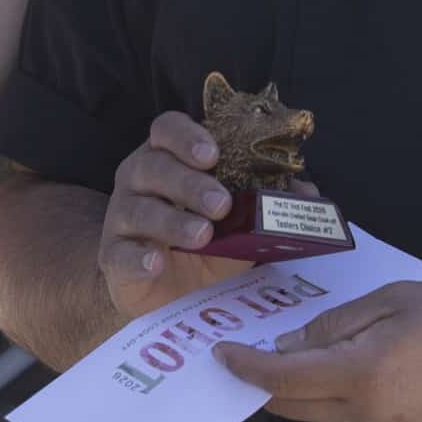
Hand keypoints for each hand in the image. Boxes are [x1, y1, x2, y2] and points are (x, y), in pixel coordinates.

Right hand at [98, 111, 250, 318]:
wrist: (168, 292)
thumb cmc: (205, 244)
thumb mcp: (241, 221)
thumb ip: (270, 202)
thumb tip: (309, 192)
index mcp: (169, 158)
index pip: (167, 129)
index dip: (187, 136)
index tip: (213, 153)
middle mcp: (138, 180)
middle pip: (153, 166)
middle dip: (189, 183)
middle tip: (222, 204)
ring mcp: (121, 218)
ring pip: (137, 209)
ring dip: (172, 221)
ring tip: (202, 235)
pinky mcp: (112, 256)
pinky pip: (118, 253)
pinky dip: (137, 258)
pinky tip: (157, 263)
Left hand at [213, 282, 421, 421]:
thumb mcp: (388, 301)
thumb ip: (332, 326)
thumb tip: (288, 345)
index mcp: (361, 374)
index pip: (283, 379)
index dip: (247, 367)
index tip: (223, 354)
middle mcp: (366, 417)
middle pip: (293, 404)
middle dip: (268, 380)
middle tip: (252, 353)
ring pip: (320, 415)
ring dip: (307, 389)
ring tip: (318, 354)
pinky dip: (337, 401)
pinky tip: (357, 375)